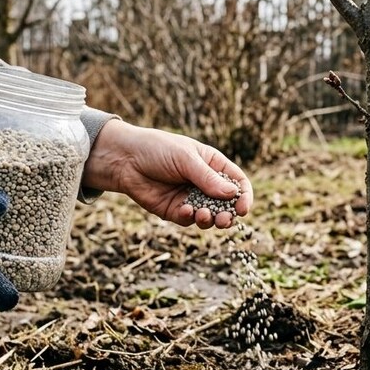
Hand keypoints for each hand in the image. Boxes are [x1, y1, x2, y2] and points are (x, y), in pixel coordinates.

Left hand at [81, 120, 253, 228]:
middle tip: (224, 219)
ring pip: (210, 216)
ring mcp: (190, 198)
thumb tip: (232, 194)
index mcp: (212, 165)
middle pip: (226, 204)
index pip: (237, 182)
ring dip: (210, 219)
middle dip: (228, 214)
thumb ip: (208, 178)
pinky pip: (188, 220)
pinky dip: (189, 218)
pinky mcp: (175, 210)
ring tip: (204, 216)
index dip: (244, 196)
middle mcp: (204, 183)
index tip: (243, 208)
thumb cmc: (157, 149)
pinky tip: (184, 210)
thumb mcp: (185, 159)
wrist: (125, 159)